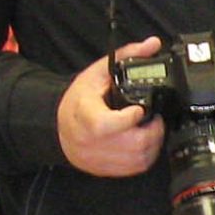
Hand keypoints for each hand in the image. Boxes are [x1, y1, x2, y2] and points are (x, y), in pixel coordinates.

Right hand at [57, 39, 165, 176]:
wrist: (59, 126)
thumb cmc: (79, 100)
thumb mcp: (98, 73)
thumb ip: (126, 56)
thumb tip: (153, 44)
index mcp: (86, 116)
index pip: (107, 125)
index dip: (129, 119)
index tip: (140, 109)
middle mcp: (91, 141)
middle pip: (132, 144)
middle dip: (152, 131)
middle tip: (155, 119)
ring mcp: (99, 158)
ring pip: (137, 159)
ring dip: (153, 144)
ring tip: (151, 129)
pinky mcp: (106, 170)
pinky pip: (134, 169)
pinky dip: (146, 156)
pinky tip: (145, 143)